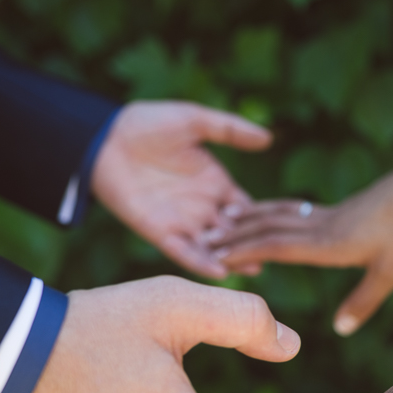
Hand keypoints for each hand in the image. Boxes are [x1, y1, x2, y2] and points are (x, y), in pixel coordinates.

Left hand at [92, 101, 271, 278]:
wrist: (106, 138)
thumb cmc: (149, 124)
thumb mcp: (194, 121)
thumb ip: (230, 130)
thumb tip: (268, 138)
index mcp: (215, 183)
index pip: (246, 207)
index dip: (263, 217)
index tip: (286, 230)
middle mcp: (202, 206)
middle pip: (235, 232)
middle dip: (254, 245)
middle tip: (277, 257)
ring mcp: (182, 221)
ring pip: (214, 247)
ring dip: (233, 258)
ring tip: (255, 268)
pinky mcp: (159, 231)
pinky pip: (183, 252)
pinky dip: (201, 262)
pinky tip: (220, 271)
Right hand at [210, 163, 392, 334]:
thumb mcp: (391, 272)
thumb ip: (364, 301)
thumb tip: (340, 330)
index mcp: (328, 244)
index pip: (275, 247)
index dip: (244, 252)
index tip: (214, 256)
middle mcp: (319, 227)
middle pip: (267, 229)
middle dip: (234, 236)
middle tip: (201, 241)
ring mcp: (324, 216)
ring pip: (276, 217)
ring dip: (246, 222)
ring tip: (219, 224)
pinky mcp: (333, 210)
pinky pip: (290, 213)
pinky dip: (268, 214)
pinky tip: (263, 216)